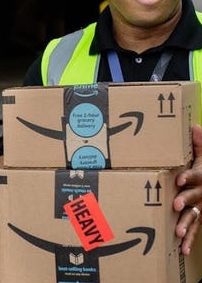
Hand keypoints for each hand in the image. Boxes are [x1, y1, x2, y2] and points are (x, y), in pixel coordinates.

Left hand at [173, 125, 201, 254]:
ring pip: (195, 216)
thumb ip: (199, 144)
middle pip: (195, 197)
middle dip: (186, 200)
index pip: (196, 176)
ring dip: (187, 224)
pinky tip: (181, 249)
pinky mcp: (200, 217)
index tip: (179, 179)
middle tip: (175, 204)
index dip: (189, 177)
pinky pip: (196, 229)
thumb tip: (193, 125)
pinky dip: (190, 239)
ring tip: (178, 232)